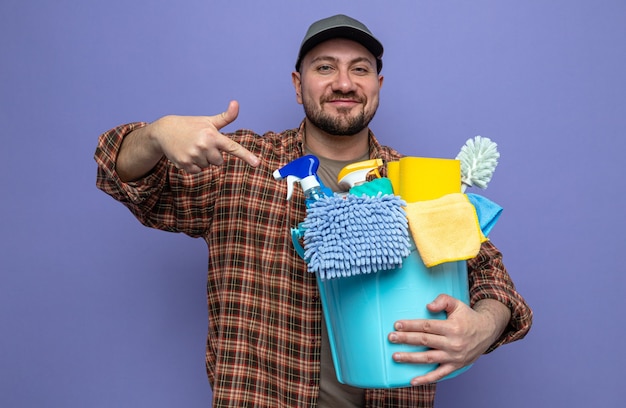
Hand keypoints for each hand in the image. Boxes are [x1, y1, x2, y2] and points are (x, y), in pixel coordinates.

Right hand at [149, 100, 259, 172]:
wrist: (164, 131)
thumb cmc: (191, 125)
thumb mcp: (208, 121)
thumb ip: (226, 117)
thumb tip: (236, 103)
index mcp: (213, 135)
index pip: (233, 147)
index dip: (246, 156)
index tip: (257, 163)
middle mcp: (204, 146)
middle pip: (219, 162)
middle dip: (213, 155)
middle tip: (201, 144)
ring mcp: (194, 156)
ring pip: (208, 166)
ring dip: (202, 160)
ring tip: (192, 148)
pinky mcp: (185, 164)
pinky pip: (198, 171)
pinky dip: (194, 165)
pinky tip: (187, 154)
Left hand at [388, 294, 509, 385]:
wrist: (487, 331)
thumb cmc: (468, 317)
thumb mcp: (457, 304)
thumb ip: (443, 300)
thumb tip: (428, 306)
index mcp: (452, 327)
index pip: (427, 326)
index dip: (411, 325)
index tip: (397, 325)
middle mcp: (453, 343)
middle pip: (425, 341)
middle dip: (406, 339)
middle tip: (391, 338)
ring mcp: (454, 356)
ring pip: (428, 358)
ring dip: (410, 358)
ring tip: (395, 356)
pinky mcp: (455, 366)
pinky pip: (439, 374)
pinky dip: (426, 379)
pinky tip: (412, 381)